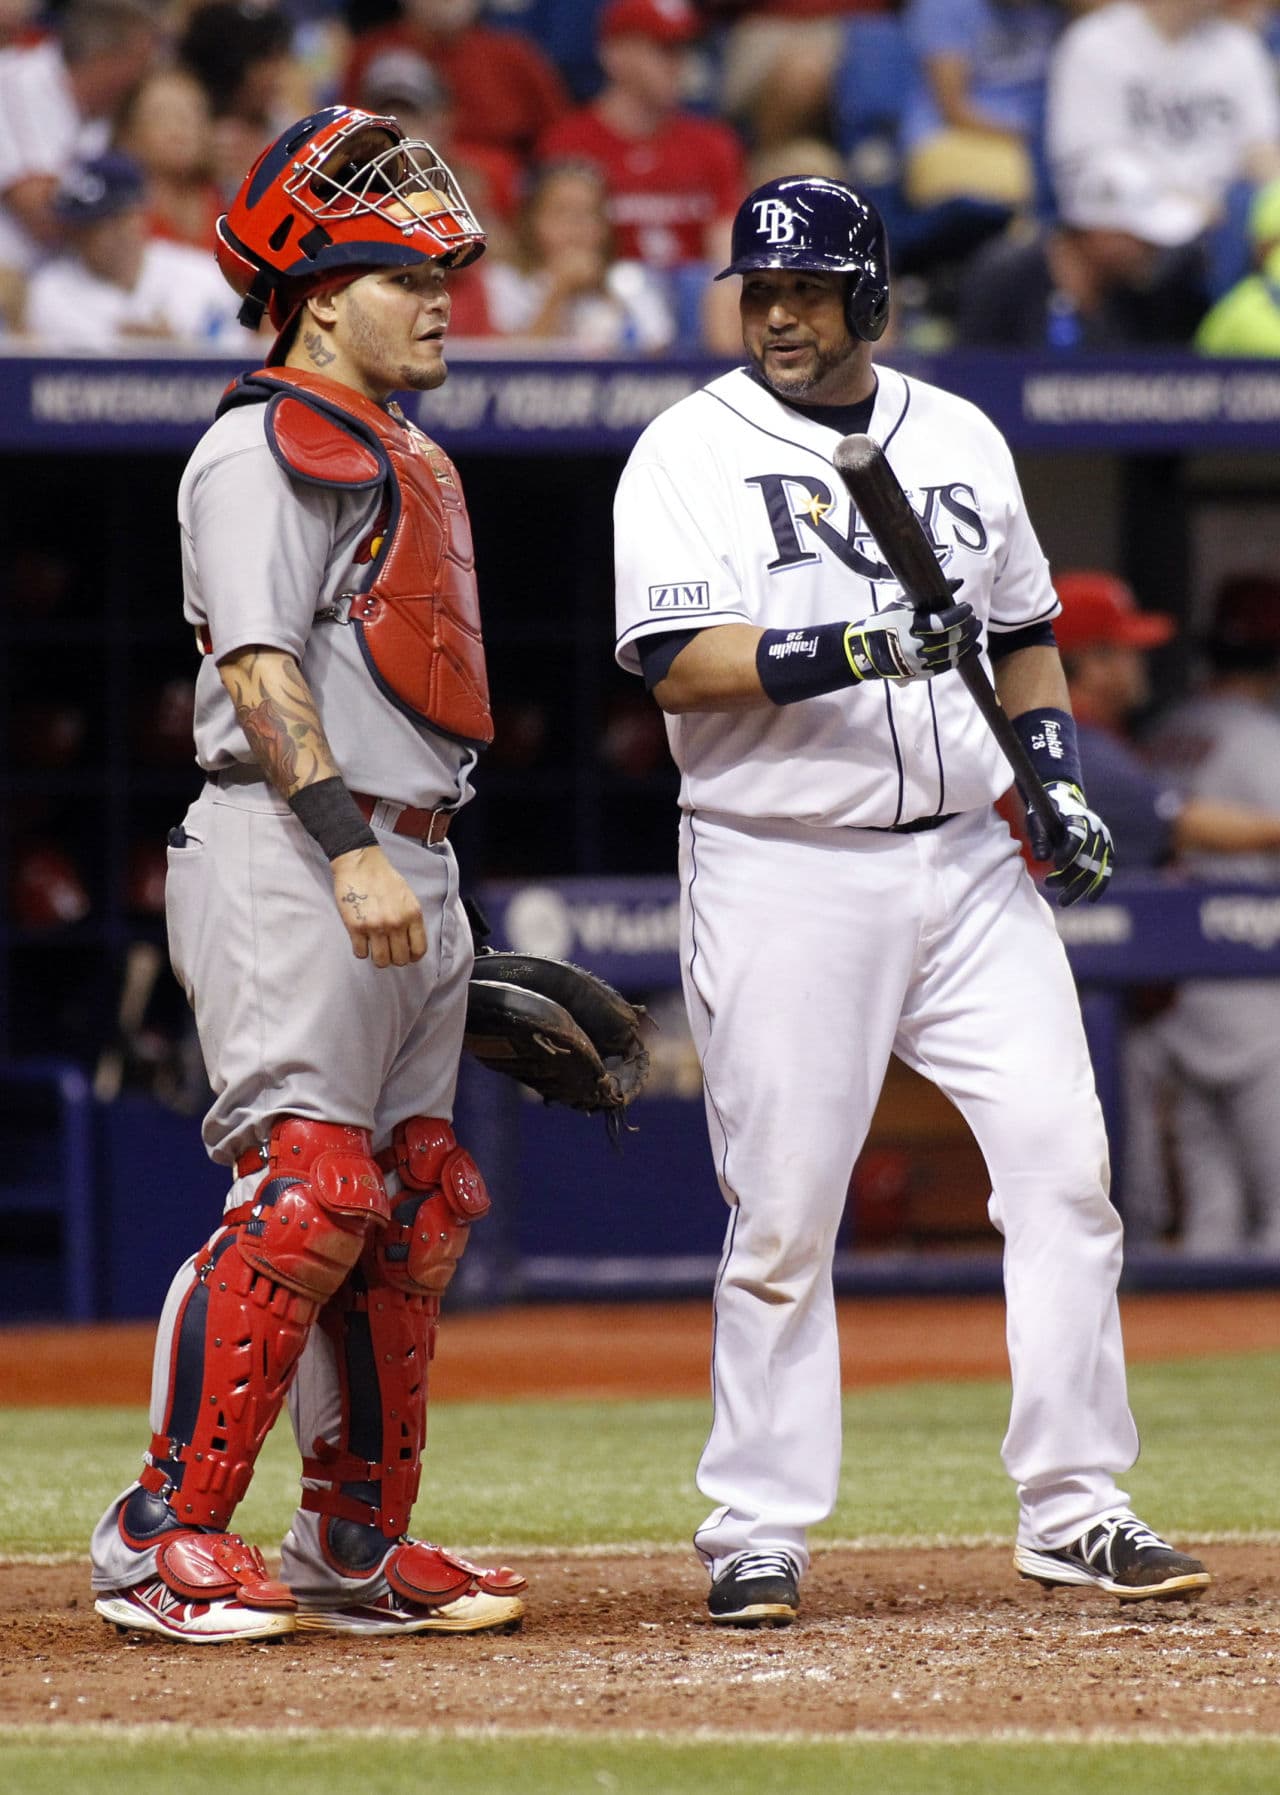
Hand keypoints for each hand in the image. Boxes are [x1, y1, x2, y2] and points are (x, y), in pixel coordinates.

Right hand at [330, 845, 427, 967]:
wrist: (361, 864)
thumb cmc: (385, 878)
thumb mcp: (408, 897)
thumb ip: (411, 919)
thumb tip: (410, 942)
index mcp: (413, 915)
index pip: (419, 950)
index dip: (412, 957)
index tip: (405, 954)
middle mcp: (396, 923)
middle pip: (400, 959)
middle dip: (394, 958)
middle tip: (388, 950)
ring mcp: (376, 926)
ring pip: (381, 961)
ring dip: (378, 958)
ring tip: (374, 948)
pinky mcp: (356, 927)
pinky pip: (361, 953)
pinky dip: (361, 950)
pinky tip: (361, 941)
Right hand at [844, 593, 979, 682]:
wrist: (864, 651)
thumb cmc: (883, 623)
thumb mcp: (901, 603)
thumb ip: (929, 593)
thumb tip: (959, 581)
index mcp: (909, 626)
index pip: (942, 622)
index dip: (959, 615)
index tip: (967, 607)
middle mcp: (914, 645)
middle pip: (951, 638)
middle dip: (967, 627)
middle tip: (974, 619)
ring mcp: (918, 662)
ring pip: (952, 653)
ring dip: (968, 641)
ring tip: (975, 630)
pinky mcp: (920, 674)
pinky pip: (947, 666)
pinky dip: (964, 657)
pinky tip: (974, 648)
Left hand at [1027, 781, 1114, 906]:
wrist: (1064, 802)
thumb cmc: (1046, 812)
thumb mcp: (1036, 819)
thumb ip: (1039, 837)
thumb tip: (1041, 859)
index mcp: (1078, 816)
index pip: (1077, 837)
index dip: (1068, 853)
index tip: (1055, 866)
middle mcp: (1096, 828)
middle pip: (1087, 857)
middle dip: (1068, 876)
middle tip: (1048, 884)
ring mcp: (1104, 839)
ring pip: (1096, 868)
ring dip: (1080, 886)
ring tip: (1062, 901)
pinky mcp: (1107, 849)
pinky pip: (1106, 869)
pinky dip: (1100, 885)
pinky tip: (1091, 898)